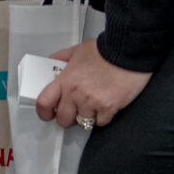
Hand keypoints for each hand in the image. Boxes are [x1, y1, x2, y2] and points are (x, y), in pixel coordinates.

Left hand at [35, 39, 150, 129]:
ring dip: (87, 116)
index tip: (48, 114)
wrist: (129, 50)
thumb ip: (62, 58)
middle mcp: (77, 93)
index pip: (44, 103)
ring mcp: (93, 102)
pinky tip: (107, 103)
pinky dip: (103, 116)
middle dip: (68, 117)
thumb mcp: (78, 50)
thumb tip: (52, 64)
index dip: (44, 112)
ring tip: (94, 103)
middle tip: (74, 110)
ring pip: (83, 123)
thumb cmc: (106, 50)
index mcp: (66, 79)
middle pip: (63, 119)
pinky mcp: (109, 108)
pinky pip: (101, 122)